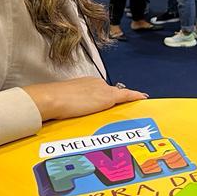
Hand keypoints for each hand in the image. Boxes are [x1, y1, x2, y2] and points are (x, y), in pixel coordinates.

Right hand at [22, 77, 146, 121]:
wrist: (53, 99)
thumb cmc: (53, 100)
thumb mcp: (64, 99)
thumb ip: (72, 102)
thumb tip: (69, 109)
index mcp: (86, 82)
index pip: (100, 90)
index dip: (104, 97)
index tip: (106, 102)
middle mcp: (97, 83)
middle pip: (110, 94)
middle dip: (114, 102)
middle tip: (116, 112)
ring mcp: (103, 89)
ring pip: (118, 96)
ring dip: (124, 101)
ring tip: (134, 105)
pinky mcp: (107, 97)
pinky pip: (126, 96)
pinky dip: (135, 96)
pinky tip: (143, 98)